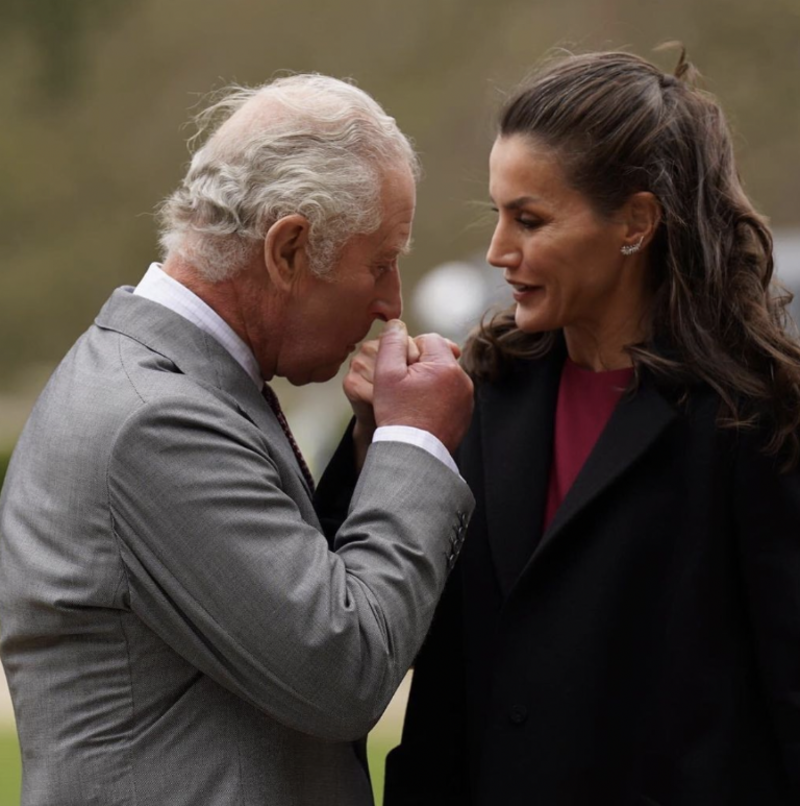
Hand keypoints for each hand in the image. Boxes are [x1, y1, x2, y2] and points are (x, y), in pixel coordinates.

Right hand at [373, 320, 473, 453]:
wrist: (414, 452)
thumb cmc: (399, 414)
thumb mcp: (387, 374)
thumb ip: (391, 343)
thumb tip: (396, 323)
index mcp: (446, 366)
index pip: (429, 339)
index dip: (410, 351)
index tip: (401, 371)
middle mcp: (463, 379)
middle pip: (438, 357)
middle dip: (420, 366)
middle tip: (404, 388)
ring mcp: (467, 398)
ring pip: (444, 376)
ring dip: (429, 382)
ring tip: (413, 402)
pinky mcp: (465, 413)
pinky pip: (450, 395)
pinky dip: (437, 398)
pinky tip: (423, 411)